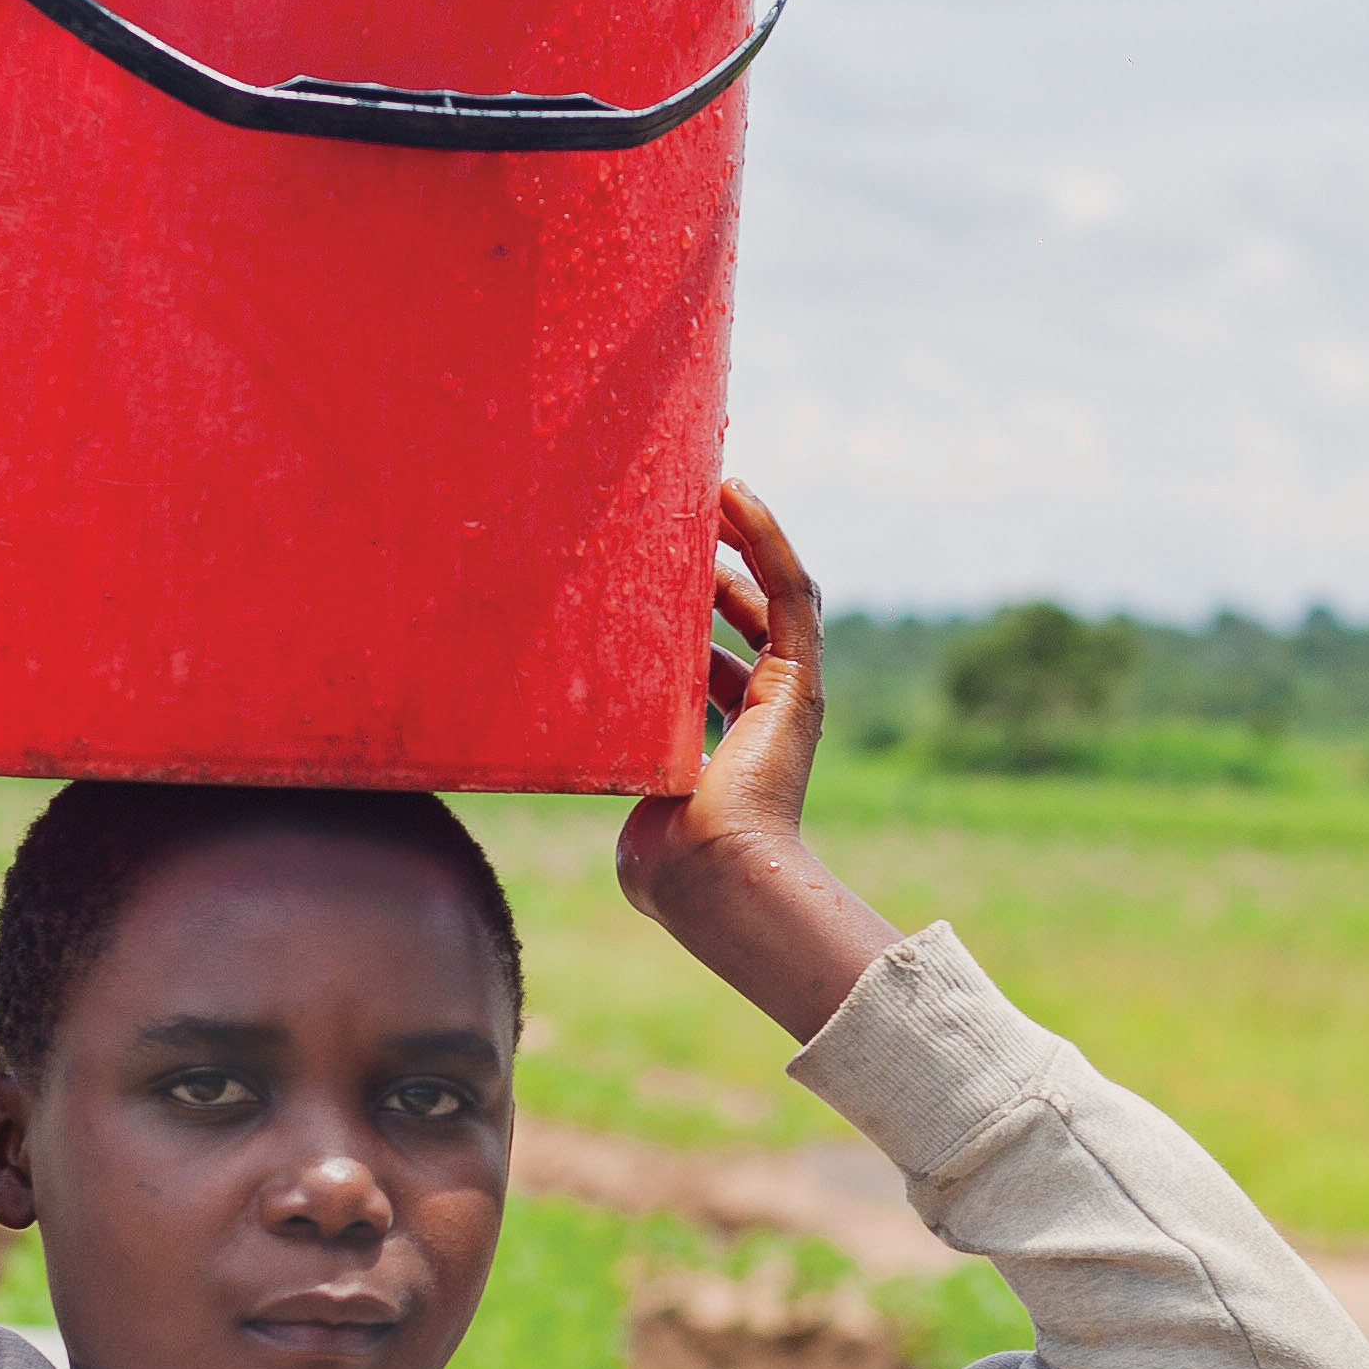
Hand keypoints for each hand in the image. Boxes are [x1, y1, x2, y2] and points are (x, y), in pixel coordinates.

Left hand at [618, 478, 904, 1045]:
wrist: (710, 877)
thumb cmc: (665, 859)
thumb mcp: (631, 792)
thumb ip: (618, 766)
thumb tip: (568, 755)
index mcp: (726, 745)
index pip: (714, 663)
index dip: (688, 616)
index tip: (647, 572)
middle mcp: (764, 715)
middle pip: (745, 621)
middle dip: (713, 570)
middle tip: (671, 522)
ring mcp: (789, 695)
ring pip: (772, 595)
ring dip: (742, 539)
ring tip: (707, 491)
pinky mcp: (800, 678)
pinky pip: (789, 592)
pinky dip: (767, 539)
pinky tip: (737, 493)